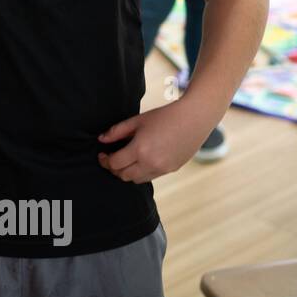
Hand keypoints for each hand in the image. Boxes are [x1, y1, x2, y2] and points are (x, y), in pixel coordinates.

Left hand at [96, 100, 212, 183]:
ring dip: (128, 173)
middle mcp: (151, 163)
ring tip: (125, 161)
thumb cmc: (165, 116)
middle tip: (111, 159)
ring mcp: (163, 169)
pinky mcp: (172, 170)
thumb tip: (101, 140)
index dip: (105, 161)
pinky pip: (151, 177)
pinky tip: (141, 161)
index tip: (102, 154)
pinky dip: (142, 173)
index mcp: (140, 149)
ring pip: (137, 180)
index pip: (115, 164)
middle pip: (124, 176)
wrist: (194, 118)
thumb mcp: (137, 120)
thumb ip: (117, 131)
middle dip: (114, 169)